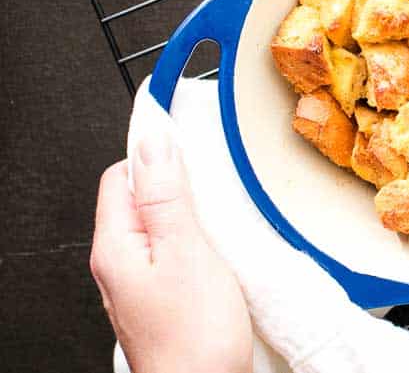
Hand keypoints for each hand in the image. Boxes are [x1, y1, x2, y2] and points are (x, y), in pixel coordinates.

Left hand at [91, 133, 252, 372]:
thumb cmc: (194, 338)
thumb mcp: (185, 251)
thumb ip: (166, 196)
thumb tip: (152, 142)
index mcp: (114, 247)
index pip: (121, 177)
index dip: (156, 159)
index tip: (192, 155)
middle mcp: (119, 265)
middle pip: (140, 200)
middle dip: (178, 187)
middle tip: (214, 193)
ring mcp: (140, 285)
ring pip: (159, 228)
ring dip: (190, 217)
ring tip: (220, 223)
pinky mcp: (163, 300)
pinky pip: (172, 255)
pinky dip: (196, 244)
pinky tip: (219, 253)